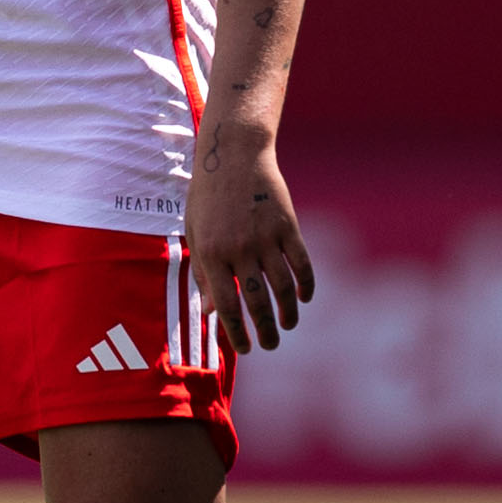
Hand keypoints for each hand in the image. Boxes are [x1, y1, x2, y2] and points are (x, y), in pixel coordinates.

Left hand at [184, 129, 314, 353]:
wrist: (232, 154)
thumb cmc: (207, 197)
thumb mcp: (196, 233)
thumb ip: (204, 274)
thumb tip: (211, 313)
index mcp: (210, 252)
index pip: (226, 305)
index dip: (237, 332)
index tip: (245, 349)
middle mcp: (238, 248)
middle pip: (256, 301)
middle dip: (265, 330)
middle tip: (270, 346)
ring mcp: (265, 237)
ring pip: (281, 287)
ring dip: (287, 313)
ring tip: (287, 327)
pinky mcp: (287, 225)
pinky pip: (301, 263)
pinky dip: (305, 285)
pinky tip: (304, 299)